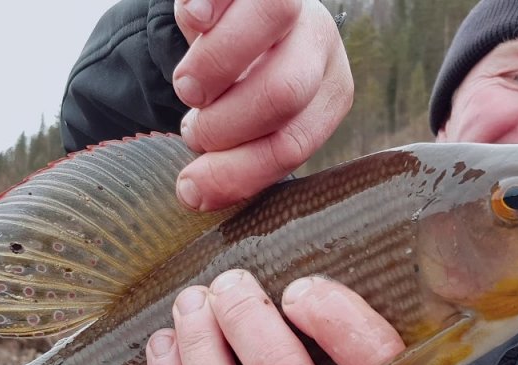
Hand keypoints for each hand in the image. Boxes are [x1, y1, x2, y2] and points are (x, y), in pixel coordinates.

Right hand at [171, 0, 353, 210]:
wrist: (240, 18)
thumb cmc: (246, 83)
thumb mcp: (256, 124)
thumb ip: (237, 157)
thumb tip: (192, 193)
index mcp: (329, 93)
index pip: (293, 142)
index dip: (237, 170)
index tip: (191, 187)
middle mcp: (321, 43)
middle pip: (284, 91)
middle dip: (224, 125)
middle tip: (194, 130)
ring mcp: (292, 1)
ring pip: (272, 19)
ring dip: (214, 67)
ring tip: (188, 88)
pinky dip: (207, 4)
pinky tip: (195, 19)